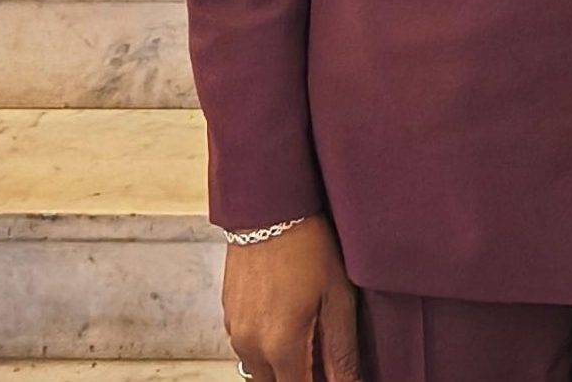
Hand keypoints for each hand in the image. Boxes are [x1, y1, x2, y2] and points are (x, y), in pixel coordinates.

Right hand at [224, 215, 360, 380]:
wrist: (270, 206)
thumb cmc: (309, 246)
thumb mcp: (338, 299)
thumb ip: (342, 354)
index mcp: (280, 346)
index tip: (332, 376)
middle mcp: (250, 345)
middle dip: (300, 379)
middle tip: (324, 362)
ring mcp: (235, 330)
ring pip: (259, 371)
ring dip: (283, 367)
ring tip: (310, 337)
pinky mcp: (229, 315)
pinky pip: (248, 347)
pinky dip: (268, 348)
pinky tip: (290, 321)